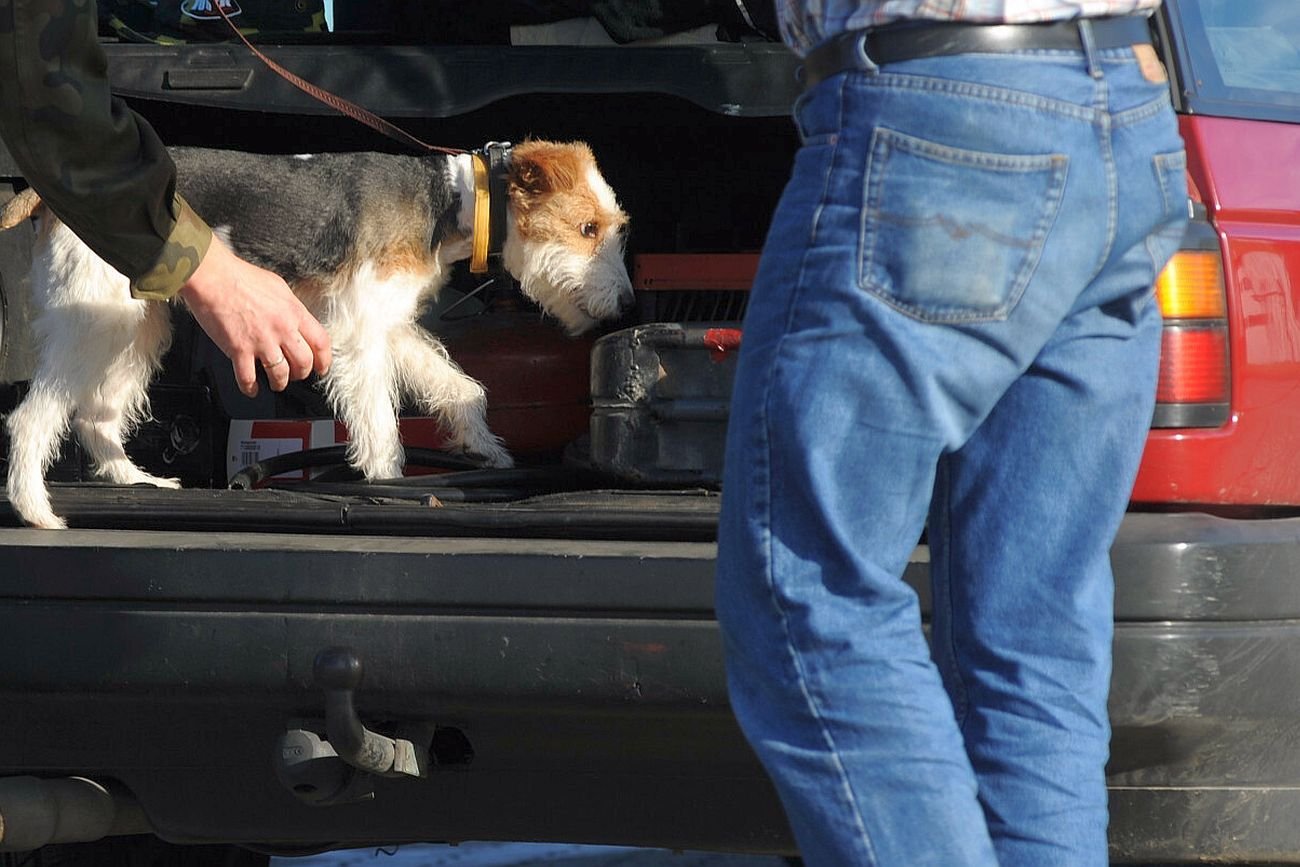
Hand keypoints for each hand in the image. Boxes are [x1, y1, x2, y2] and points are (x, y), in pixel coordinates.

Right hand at [179, 236, 331, 396]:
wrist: (212, 277)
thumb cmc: (240, 277)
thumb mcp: (278, 287)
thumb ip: (291, 307)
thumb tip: (297, 321)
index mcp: (294, 312)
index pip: (321, 342)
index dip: (324, 360)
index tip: (321, 367)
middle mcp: (282, 329)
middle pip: (304, 363)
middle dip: (301, 374)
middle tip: (296, 375)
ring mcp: (261, 341)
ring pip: (280, 375)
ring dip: (279, 383)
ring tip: (275, 383)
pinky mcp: (239, 350)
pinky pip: (248, 378)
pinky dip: (250, 388)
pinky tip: (251, 389)